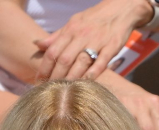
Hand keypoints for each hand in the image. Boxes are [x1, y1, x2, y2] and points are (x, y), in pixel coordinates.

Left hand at [35, 0, 152, 80]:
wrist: (121, 8)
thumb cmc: (94, 19)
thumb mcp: (73, 23)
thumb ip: (56, 36)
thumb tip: (37, 44)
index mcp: (71, 30)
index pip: (53, 51)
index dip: (44, 68)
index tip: (38, 81)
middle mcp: (82, 35)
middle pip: (65, 59)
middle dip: (55, 77)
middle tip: (50, 91)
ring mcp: (97, 41)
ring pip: (81, 62)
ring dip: (71, 78)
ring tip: (64, 91)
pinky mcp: (112, 46)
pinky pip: (101, 62)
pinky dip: (92, 74)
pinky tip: (85, 84)